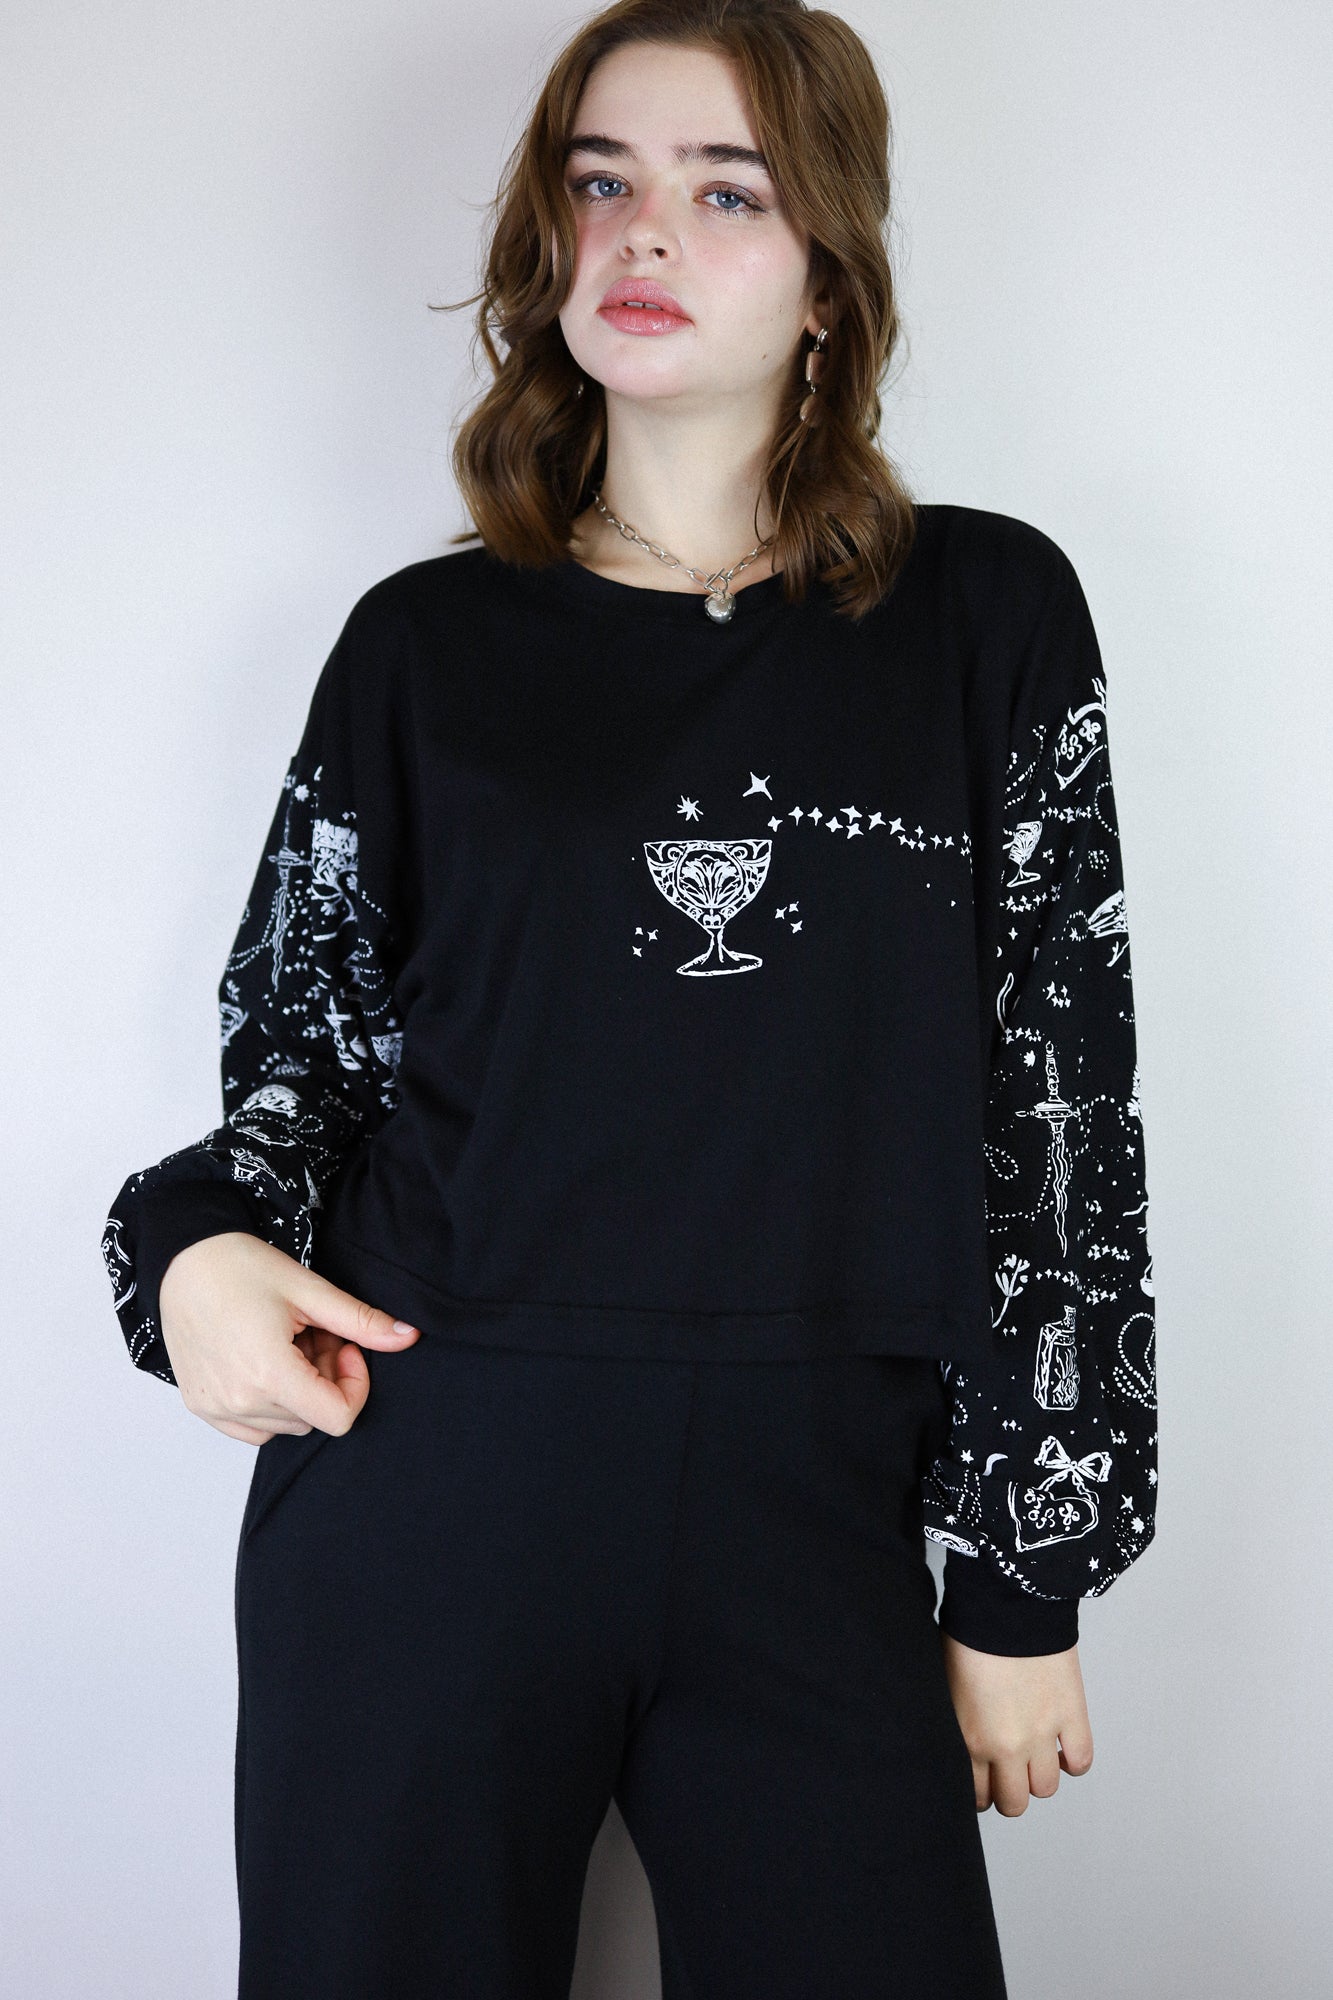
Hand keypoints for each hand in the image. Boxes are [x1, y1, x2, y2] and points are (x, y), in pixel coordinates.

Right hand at [157, 1231, 419, 1445]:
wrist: (183, 1258)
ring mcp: (215, 1408)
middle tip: (314, 1333)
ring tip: (286, 1342)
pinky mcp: (201, 1407)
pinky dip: (269, 1403)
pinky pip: (253, 1427)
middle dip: (326, 1378)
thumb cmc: (241, 1267)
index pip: (338, 1417)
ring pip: (286, 1425)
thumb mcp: (310, 1291)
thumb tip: (410, 1336)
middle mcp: (238, 1401)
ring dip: (298, 1391)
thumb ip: (361, 1322)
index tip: (344, 1345)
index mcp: (268, 1374)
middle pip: (313, 1418)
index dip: (355, 1384)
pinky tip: (263, 1361)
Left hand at [940, 1630, 1093, 1814]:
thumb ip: (957, 1725)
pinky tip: (1062, 1747)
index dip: (982, 1790)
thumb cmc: (969, 1635)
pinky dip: (1073, 1760)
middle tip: (1010, 1771)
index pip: (978, 1796)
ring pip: (1046, 1789)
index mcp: (969, 1739)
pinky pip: (1080, 1761)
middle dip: (1011, 1791)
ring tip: (1035, 1754)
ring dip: (1040, 1775)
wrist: (1006, 1602)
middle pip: (1014, 1803)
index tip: (984, 1779)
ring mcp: (1042, 1734)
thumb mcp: (948, 1688)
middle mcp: (1006, 1746)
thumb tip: (962, 1742)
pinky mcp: (1072, 1715)